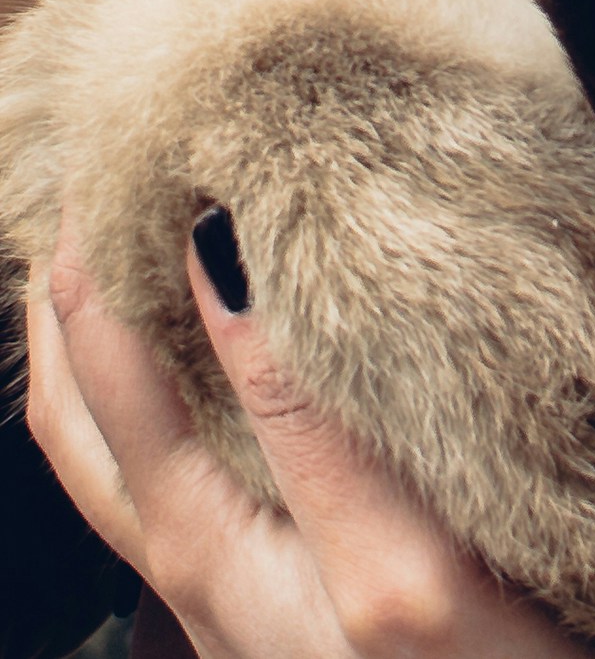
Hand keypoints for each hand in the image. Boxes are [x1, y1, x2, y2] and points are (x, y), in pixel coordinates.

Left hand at [26, 215, 587, 658]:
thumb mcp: (396, 561)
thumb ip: (306, 418)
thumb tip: (226, 261)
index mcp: (207, 552)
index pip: (108, 379)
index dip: (96, 262)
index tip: (126, 144)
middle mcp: (196, 569)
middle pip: (76, 420)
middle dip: (64, 297)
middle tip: (89, 177)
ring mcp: (233, 585)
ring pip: (116, 451)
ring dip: (98, 346)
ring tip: (119, 246)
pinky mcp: (282, 586)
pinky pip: (178, 469)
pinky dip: (160, 390)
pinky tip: (223, 349)